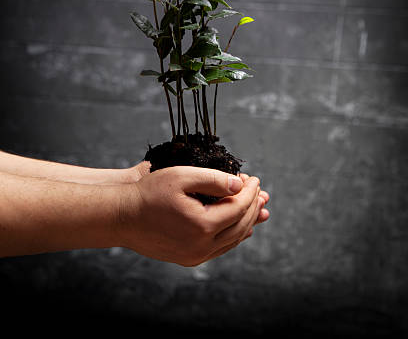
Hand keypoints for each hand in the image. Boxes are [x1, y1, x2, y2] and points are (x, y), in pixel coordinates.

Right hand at [116, 166, 264, 265]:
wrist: (122, 217)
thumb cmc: (149, 193)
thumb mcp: (183, 176)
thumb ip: (214, 179)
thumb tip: (239, 184)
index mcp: (203, 225)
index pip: (238, 207)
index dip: (250, 191)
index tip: (254, 178)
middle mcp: (202, 246)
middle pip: (240, 225)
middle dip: (253, 206)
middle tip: (260, 191)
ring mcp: (195, 256)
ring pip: (232, 239)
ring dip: (247, 221)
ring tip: (259, 208)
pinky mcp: (188, 258)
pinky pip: (219, 247)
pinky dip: (233, 234)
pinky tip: (239, 226)